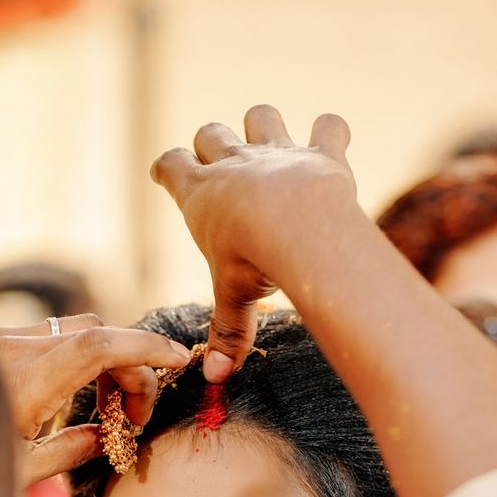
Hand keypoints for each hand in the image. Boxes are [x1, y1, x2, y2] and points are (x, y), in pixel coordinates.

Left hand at [0, 313, 189, 486]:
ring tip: (108, 412)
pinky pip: (50, 337)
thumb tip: (108, 438)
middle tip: (134, 416)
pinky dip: (77, 359)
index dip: (145, 347)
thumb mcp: (19, 473)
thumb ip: (70, 451)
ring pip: (75, 331)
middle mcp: (12, 349)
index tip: (179, 359)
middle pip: (96, 333)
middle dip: (130, 366)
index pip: (99, 345)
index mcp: (24, 382)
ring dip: (105, 362)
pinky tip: (76, 399)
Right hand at [151, 104, 356, 381]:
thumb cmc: (251, 260)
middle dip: (210, 143)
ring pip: (259, 116)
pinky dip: (332, 132)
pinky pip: (328, 127)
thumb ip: (227, 334)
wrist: (295, 224)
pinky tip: (333, 143)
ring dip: (263, 125)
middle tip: (218, 162)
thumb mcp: (232, 299)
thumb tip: (214, 380)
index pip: (170, 166)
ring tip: (270, 143)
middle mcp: (233, 164)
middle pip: (209, 134)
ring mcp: (275, 152)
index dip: (166, 168)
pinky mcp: (318, 153)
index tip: (163, 173)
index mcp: (199, 195)